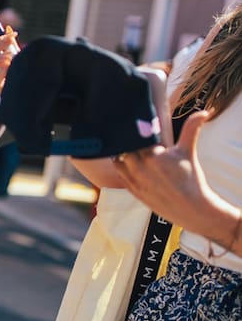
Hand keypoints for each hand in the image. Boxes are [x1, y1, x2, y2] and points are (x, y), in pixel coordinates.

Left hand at [112, 111, 237, 242]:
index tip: (138, 125)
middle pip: (124, 147)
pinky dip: (121, 166)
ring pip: (117, 160)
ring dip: (121, 153)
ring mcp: (134, 180)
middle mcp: (140, 168)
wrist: (192, 208)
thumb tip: (204, 112)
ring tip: (128, 147)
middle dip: (128, 142)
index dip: (136, 131)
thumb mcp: (189, 152)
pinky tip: (126, 161)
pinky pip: (119, 174)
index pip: (136, 137)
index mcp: (153, 156)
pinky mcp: (132, 190)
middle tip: (131, 135)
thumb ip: (191, 129)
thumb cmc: (191, 179)